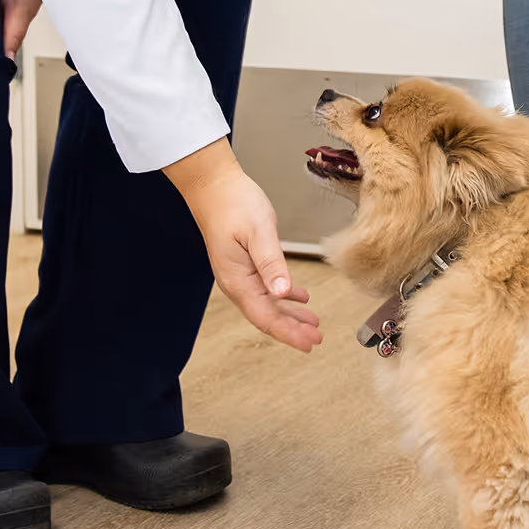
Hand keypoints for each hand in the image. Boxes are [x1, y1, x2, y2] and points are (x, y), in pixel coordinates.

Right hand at [165, 139, 322, 351]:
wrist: (213, 185)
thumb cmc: (233, 203)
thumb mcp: (258, 231)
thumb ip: (270, 262)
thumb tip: (282, 293)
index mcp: (238, 280)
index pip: (265, 317)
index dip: (288, 332)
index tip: (309, 343)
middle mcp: (236, 283)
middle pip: (266, 316)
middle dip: (291, 330)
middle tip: (316, 340)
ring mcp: (239, 274)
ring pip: (267, 304)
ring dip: (289, 315)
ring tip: (312, 324)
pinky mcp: (244, 263)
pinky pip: (265, 288)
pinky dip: (284, 296)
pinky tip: (298, 297)